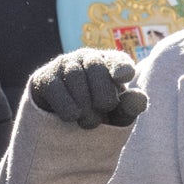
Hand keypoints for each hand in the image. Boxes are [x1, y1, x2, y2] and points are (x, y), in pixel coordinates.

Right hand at [28, 49, 145, 129]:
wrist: (64, 125)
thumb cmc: (98, 114)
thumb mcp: (118, 115)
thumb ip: (130, 108)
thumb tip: (140, 100)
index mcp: (110, 63)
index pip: (118, 61)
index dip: (121, 67)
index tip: (123, 77)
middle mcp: (87, 58)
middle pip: (95, 67)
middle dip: (101, 96)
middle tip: (102, 114)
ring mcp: (64, 64)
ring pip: (74, 76)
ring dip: (84, 104)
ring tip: (88, 122)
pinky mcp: (44, 77)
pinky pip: (55, 87)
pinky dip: (66, 105)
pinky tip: (71, 116)